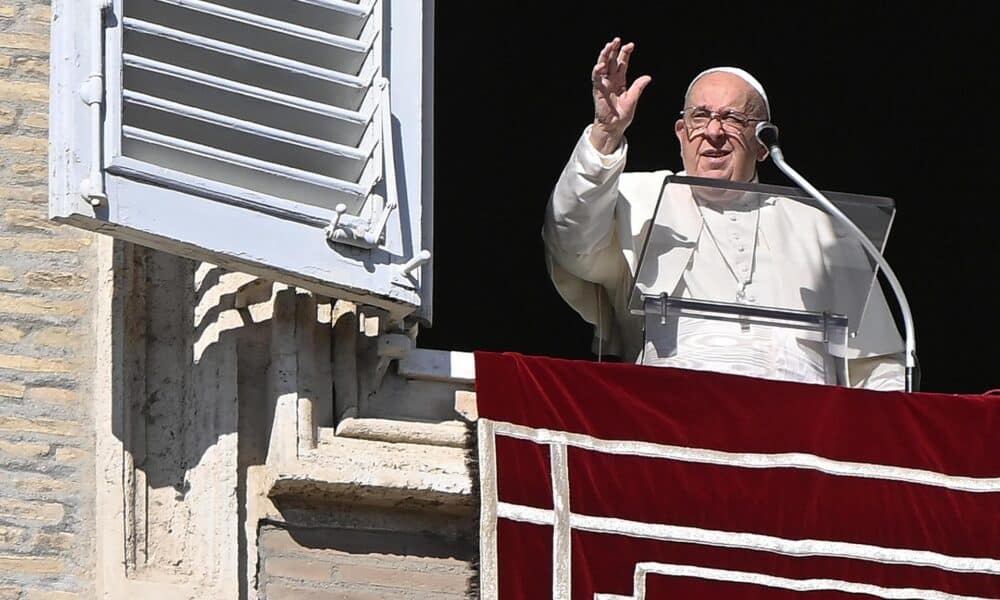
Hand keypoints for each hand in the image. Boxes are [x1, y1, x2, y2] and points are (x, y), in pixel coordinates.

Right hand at [590, 38, 651, 154]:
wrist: (614, 127)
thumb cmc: (622, 115)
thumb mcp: (633, 99)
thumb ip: (638, 87)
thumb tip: (647, 77)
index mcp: (620, 81)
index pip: (622, 63)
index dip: (625, 53)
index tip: (631, 45)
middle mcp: (611, 80)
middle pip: (611, 61)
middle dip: (613, 50)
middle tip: (617, 40)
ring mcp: (603, 84)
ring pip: (602, 66)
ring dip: (604, 56)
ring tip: (608, 46)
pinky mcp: (598, 91)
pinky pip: (596, 79)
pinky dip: (597, 71)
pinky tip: (600, 65)